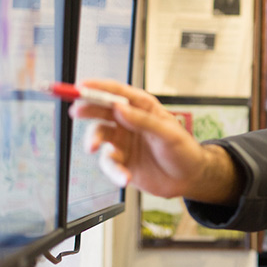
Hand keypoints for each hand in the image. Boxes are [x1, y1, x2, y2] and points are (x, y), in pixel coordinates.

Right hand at [70, 80, 239, 202]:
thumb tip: (119, 108)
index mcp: (143, 108)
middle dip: (88, 109)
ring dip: (94, 140)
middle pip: (102, 111)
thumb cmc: (185, 151)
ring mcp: (124, 142)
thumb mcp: (168, 134)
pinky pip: (110, 164)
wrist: (190, 179)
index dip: (98, 88)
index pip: (118, 93)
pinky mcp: (122, 163)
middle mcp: (129, 123)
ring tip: (93, 148)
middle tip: (76, 112)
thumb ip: (144, 121)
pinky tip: (124, 178)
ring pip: (100, 136)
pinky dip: (114, 172)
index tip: (80, 86)